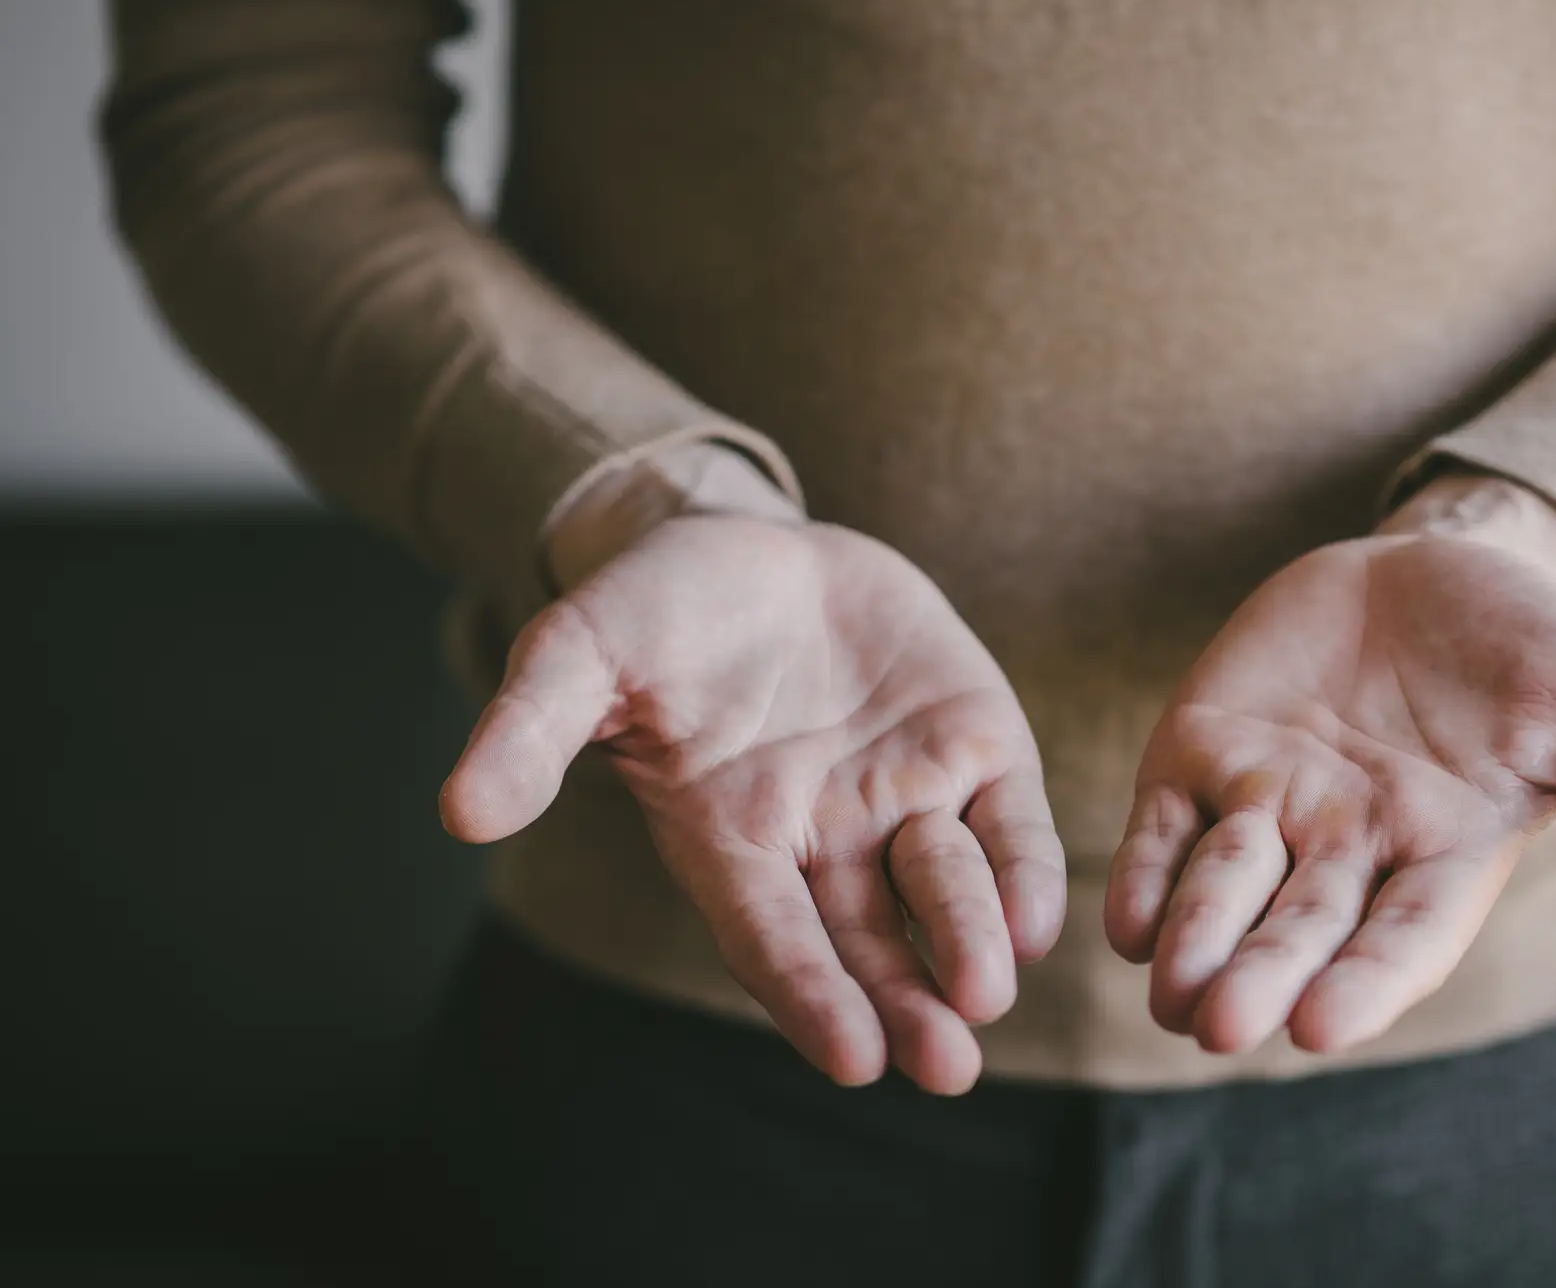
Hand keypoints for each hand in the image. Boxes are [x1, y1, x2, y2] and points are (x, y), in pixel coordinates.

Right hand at [441, 515, 1066, 1093]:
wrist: (750, 546)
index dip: (810, 994)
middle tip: (944, 1065)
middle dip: (908, 1005)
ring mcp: (906, 796)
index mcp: (733, 840)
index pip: (774, 938)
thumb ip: (531, 730)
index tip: (850, 1058)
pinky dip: (1024, 871)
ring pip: (947, 890)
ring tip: (986, 996)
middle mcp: (827, 840)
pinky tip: (1042, 920)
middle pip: (872, 944)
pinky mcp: (974, 745)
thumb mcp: (581, 654)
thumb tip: (457, 812)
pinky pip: (1009, 822)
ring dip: (971, 944)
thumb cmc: (653, 613)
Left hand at [1104, 476, 1555, 1055]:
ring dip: (1195, 940)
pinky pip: (1167, 828)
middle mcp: (1349, 850)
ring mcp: (1272, 804)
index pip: (1402, 939)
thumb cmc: (1539, 649)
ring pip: (1222, 890)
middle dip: (1261, 978)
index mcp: (1444, 858)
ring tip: (1170, 990)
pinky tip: (1123, 916)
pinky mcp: (1207, 751)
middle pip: (1298, 931)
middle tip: (1221, 1026)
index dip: (1366, 982)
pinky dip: (1147, 872)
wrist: (1442, 568)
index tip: (1322, 1025)